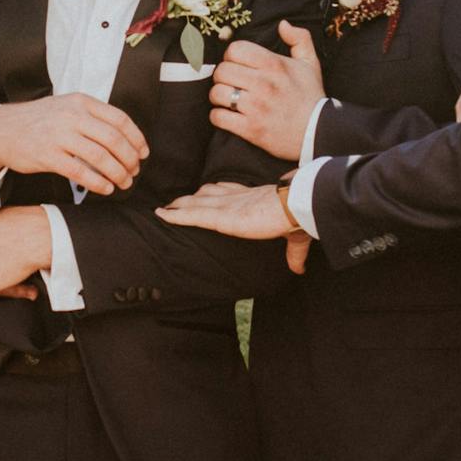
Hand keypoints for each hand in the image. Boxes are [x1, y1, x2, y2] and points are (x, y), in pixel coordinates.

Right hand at [0, 94, 148, 195]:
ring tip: (123, 183)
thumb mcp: (66, 106)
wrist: (1, 129)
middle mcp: (72, 116)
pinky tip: (105, 188)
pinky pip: (81, 172)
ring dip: (118, 173)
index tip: (143, 153)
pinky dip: (98, 183)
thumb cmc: (38, 121)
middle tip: (134, 171)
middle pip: (114, 139)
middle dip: (130, 159)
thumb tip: (124, 138)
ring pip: (100, 157)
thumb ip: (92, 116)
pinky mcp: (48, 156)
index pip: (119, 119)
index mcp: (81, 102)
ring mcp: (59, 136)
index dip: (137, 138)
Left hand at [157, 180, 311, 273]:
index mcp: (252, 198)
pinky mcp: (223, 217)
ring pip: (195, 204)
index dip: (212, 191)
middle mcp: (236, 198)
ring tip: (163, 210)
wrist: (298, 205)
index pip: (227, 191)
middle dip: (189, 198)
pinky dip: (176, 216)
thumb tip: (299, 269)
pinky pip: (193, 215)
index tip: (202, 193)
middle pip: (206, 194)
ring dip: (178, 206)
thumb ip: (293, 252)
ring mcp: (227, 206)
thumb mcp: (295, 236)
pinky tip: (162, 215)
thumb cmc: (298, 215)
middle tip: (174, 202)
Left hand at [208, 23, 325, 159]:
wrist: (318, 132)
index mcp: (274, 65)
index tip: (237, 64)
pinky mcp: (250, 129)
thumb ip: (299, 38)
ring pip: (217, 93)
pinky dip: (219, 116)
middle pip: (221, 70)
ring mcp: (256, 107)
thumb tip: (282, 24)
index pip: (235, 49)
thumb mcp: (310, 64)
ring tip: (229, 99)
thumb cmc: (311, 97)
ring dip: (219, 96)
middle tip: (231, 82)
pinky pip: (218, 117)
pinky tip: (228, 115)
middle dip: (223, 76)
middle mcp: (263, 84)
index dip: (232, 56)